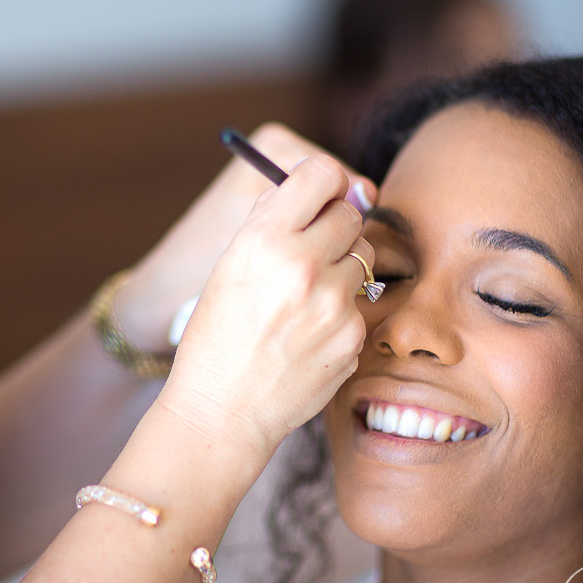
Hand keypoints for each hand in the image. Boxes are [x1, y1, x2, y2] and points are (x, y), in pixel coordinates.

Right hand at [154, 153, 373, 454]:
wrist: (223, 408)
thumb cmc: (219, 332)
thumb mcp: (229, 264)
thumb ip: (271, 219)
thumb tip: (317, 183)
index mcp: (264, 238)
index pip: (324, 173)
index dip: (325, 181)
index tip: (321, 194)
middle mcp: (302, 265)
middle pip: (351, 214)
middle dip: (335, 226)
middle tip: (312, 250)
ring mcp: (333, 303)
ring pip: (362, 258)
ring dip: (341, 269)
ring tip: (305, 298)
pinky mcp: (353, 336)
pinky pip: (360, 303)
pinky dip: (341, 312)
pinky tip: (309, 332)